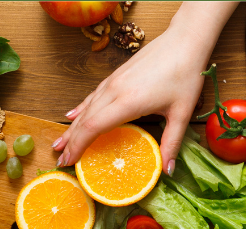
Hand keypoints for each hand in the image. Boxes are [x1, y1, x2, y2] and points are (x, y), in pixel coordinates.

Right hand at [53, 2, 238, 173]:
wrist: (185, 41)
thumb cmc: (185, 74)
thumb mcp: (182, 113)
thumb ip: (171, 143)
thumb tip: (167, 171)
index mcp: (128, 101)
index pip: (93, 127)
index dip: (78, 146)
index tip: (69, 161)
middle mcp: (115, 90)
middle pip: (85, 119)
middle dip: (71, 141)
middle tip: (61, 160)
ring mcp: (114, 81)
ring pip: (86, 106)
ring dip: (72, 126)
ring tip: (60, 142)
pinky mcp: (116, 75)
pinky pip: (93, 95)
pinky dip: (80, 108)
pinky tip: (72, 114)